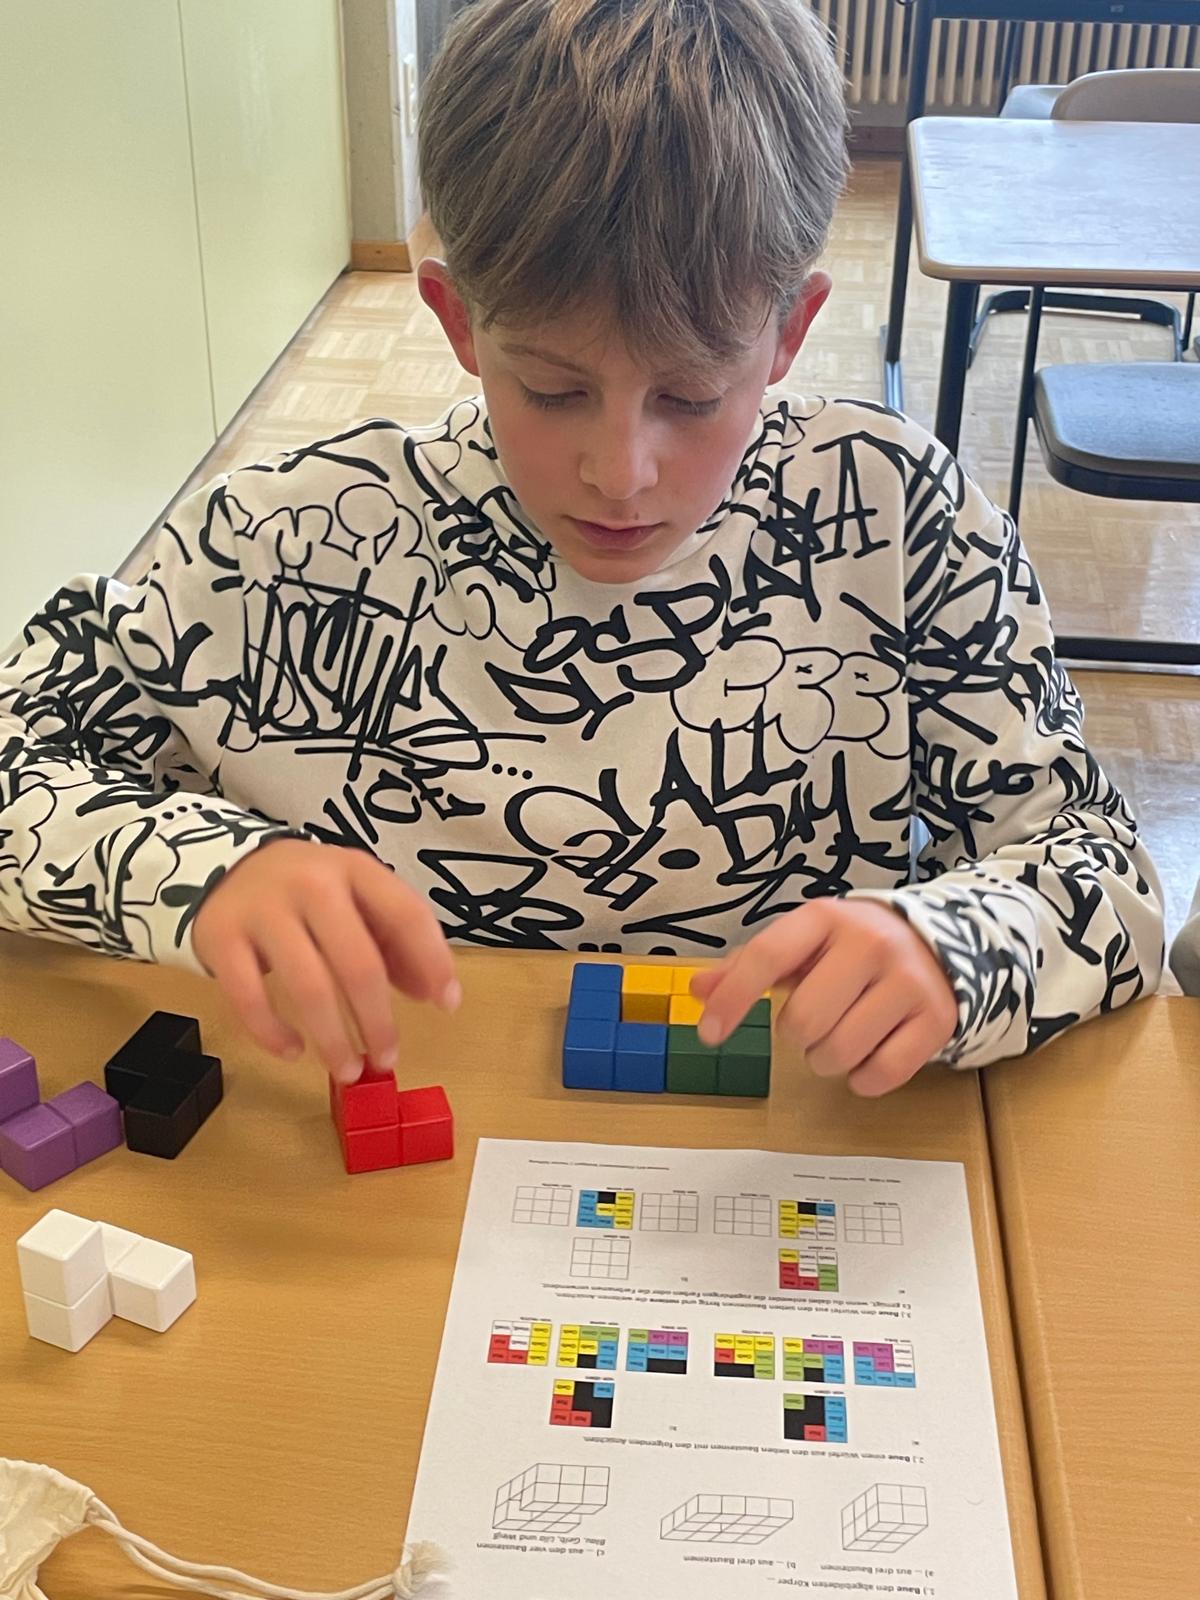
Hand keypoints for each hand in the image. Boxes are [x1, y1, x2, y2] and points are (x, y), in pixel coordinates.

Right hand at [192, 838, 459, 1082]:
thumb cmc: (308, 894)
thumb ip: (396, 941)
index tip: (447, 1005)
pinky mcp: (220, 939)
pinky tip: (292, 1052)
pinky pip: (248, 998)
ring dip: (333, 1038)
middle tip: (386, 1059)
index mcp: (355, 869)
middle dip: (377, 1020)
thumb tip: (434, 994)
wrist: (224, 868)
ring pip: (308, 986)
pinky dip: (272, 1033)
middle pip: (357, 962)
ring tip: (347, 1070)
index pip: (406, 913)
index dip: (432, 962)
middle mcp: (311, 884)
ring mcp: (263, 910)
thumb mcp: (357, 900)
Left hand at [691, 900, 956, 1096]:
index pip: (766, 957)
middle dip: (796, 1037)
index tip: (710, 1033)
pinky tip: (869, 1055)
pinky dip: (864, 1078)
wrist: (940, 943)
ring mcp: (907, 981)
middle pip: (803, 1021)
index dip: (732, 999)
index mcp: (826, 918)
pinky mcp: (935, 1019)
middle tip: (811, 1026)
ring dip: (826, 1059)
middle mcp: (869, 944)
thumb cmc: (852, 949)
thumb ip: (749, 966)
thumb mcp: (803, 944)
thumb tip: (699, 989)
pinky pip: (882, 1073)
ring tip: (840, 1035)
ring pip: (839, 1052)